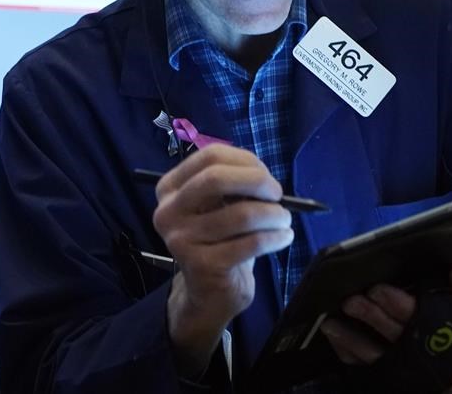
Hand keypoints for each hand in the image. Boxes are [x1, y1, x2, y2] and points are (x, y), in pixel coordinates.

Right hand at [152, 144, 293, 376]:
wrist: (208, 294)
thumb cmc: (219, 240)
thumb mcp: (220, 206)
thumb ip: (235, 184)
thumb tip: (265, 176)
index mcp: (170, 188)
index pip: (209, 156)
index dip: (245, 160)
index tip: (266, 175)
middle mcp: (167, 212)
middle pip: (216, 179)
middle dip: (257, 181)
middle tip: (278, 194)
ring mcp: (181, 240)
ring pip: (241, 214)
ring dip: (274, 214)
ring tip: (284, 220)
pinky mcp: (202, 265)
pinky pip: (251, 242)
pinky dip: (276, 237)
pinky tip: (283, 238)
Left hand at [319, 259, 451, 392]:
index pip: (434, 325)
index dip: (403, 308)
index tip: (378, 290)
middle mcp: (451, 368)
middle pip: (406, 344)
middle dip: (376, 320)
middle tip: (352, 300)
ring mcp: (428, 380)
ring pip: (388, 364)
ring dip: (357, 342)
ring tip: (334, 321)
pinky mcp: (409, 384)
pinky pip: (378, 374)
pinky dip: (354, 355)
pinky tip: (338, 337)